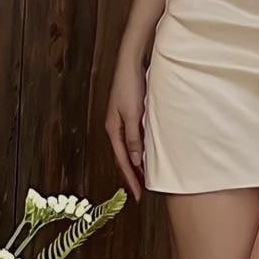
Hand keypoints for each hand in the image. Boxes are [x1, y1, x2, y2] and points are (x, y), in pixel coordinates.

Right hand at [104, 55, 147, 199]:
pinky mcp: (128, 114)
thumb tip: (136, 161)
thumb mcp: (133, 115)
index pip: (122, 160)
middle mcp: (115, 127)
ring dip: (135, 163)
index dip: (130, 178)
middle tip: (140, 191)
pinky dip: (138, 149)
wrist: (131, 63)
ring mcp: (121, 120)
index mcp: (113, 129)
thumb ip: (134, 138)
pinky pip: (133, 138)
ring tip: (143, 177)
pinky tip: (145, 152)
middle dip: (131, 174)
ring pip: (128, 148)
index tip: (137, 194)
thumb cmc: (131, 86)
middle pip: (123, 156)